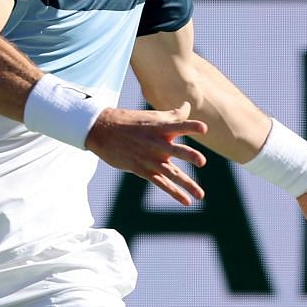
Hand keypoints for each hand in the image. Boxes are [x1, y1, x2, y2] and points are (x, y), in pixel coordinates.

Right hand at [85, 102, 208, 205]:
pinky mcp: (142, 170)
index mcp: (160, 127)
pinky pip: (160, 183)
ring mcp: (149, 158)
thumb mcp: (152, 116)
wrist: (102, 131)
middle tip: (202, 162)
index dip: (191, 126)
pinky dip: (174, 192)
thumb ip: (174, 114)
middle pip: (176, 150)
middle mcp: (157, 143)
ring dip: (186, 184)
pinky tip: (186, 201)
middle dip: (189, 155)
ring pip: (171, 172)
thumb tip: (188, 105)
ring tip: (201, 196)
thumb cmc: (131, 122)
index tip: (204, 129)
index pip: (179, 125)